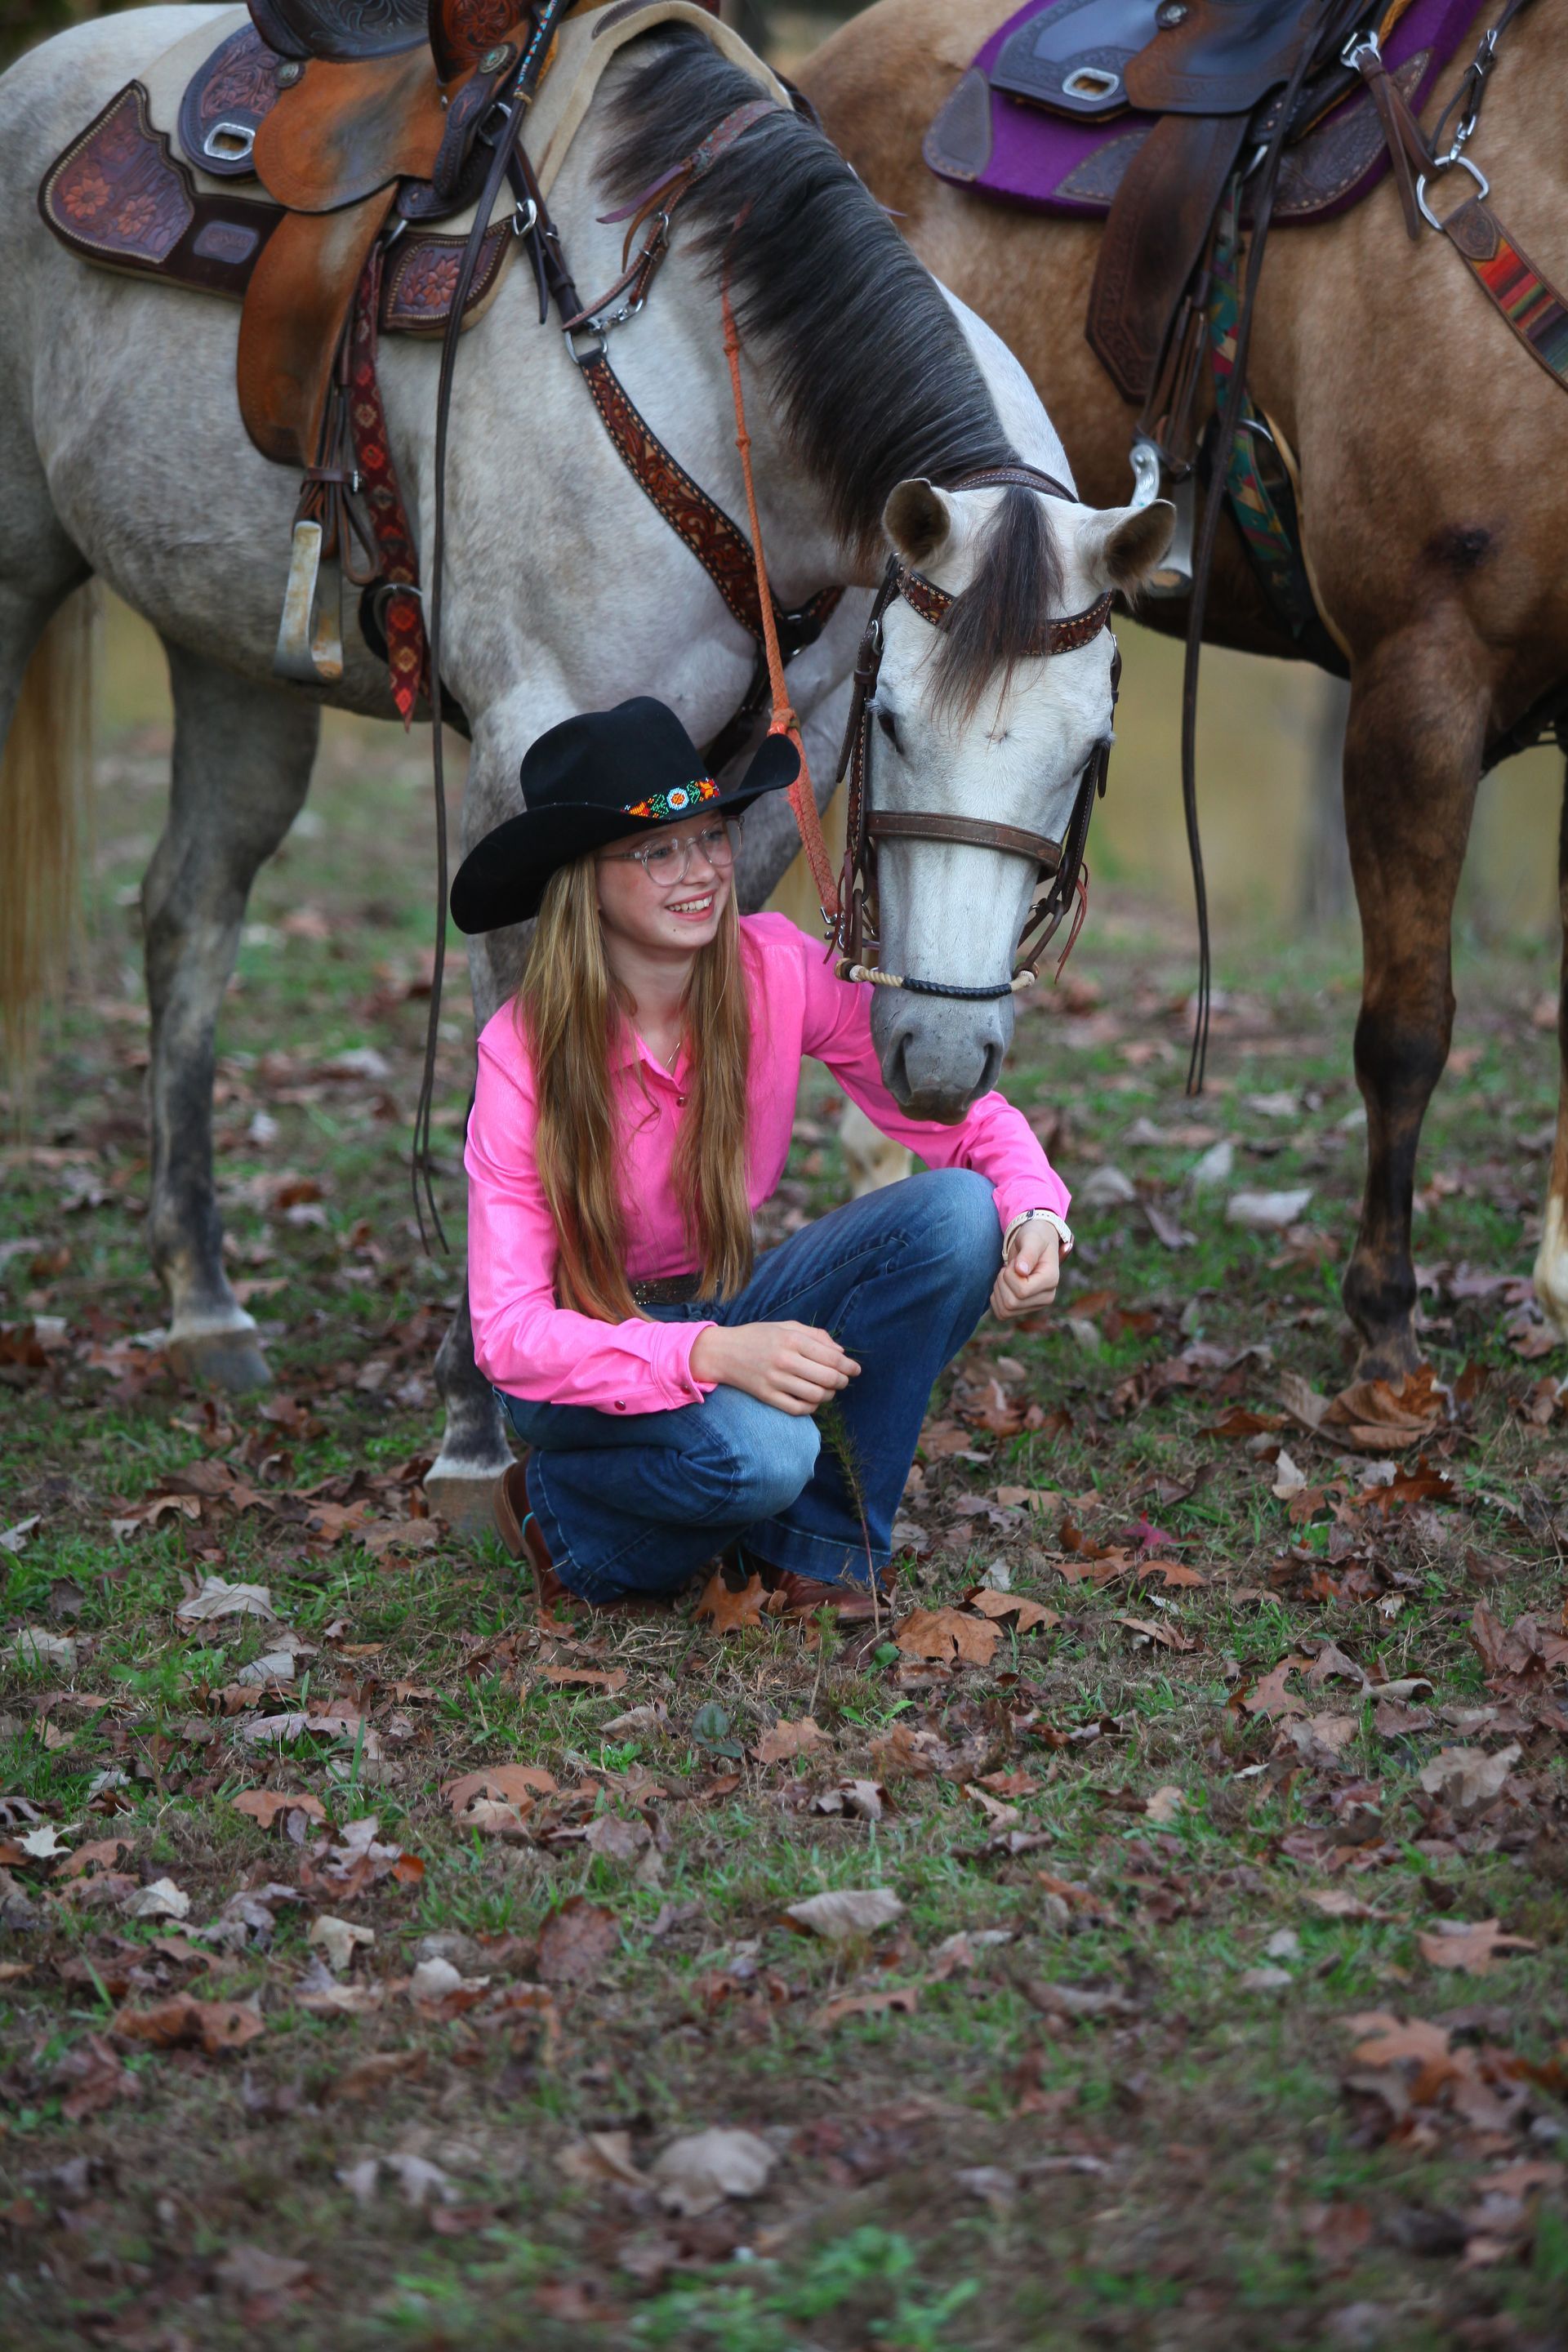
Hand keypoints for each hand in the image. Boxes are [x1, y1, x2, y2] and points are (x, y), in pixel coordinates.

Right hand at [690, 1321, 859, 1414]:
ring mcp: (775, 1380)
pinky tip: (813, 1400)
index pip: (832, 1358)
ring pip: (816, 1395)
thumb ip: (816, 1335)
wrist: (722, 1352)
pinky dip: (812, 1407)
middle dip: (842, 1382)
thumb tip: (841, 1353)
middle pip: (828, 1378)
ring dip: (829, 1395)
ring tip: (828, 1390)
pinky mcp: (767, 1396)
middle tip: (844, 1381)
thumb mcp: (786, 1326)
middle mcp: (785, 1359)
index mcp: (792, 1339)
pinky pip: (798, 1409)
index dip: (849, 1367)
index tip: (856, 1370)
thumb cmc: (758, 1336)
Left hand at [991, 1222, 1060, 1319]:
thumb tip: (1021, 1271)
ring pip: (1006, 1310)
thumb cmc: (1035, 1237)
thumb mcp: (1032, 1238)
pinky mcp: (1025, 1308)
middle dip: (1003, 1281)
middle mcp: (1047, 1297)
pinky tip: (1004, 1284)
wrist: (1035, 1242)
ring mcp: (1036, 1305)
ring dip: (999, 1289)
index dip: (1010, 1276)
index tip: (1014, 1262)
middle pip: (1012, 1303)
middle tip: (1010, 1267)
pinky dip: (997, 1299)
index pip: (1022, 1291)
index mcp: (1051, 1280)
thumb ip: (1028, 1253)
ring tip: (1008, 1274)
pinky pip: (1002, 1313)